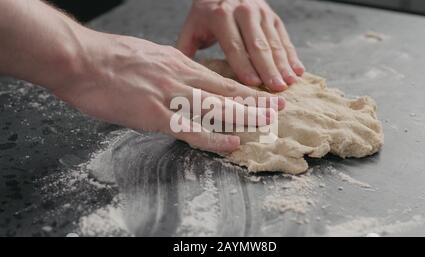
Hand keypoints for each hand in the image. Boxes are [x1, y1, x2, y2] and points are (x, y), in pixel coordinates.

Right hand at [55, 31, 283, 152]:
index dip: (243, 87)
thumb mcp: (145, 56)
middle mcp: (179, 76)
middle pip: (226, 91)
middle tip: (279, 107)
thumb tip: (177, 82)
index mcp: (176, 62)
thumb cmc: (107, 59)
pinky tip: (233, 143)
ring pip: (216, 108)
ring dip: (244, 117)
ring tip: (267, 124)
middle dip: (255, 100)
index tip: (262, 93)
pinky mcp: (154, 114)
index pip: (218, 78)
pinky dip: (215, 138)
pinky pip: (192, 129)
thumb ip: (165, 70)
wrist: (80, 59)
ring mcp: (169, 95)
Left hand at [177, 0, 304, 90]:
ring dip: (283, 64)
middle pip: (258, 44)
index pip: (234, 44)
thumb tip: (177, 78)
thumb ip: (186, 50)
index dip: (244, 64)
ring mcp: (261, 13)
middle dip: (268, 68)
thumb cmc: (206, 14)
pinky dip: (292, 55)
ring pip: (274, 41)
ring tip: (289, 83)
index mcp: (221, 15)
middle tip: (276, 89)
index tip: (252, 83)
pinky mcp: (273, 17)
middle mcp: (243, 11)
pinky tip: (298, 71)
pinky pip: (284, 37)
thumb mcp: (192, 27)